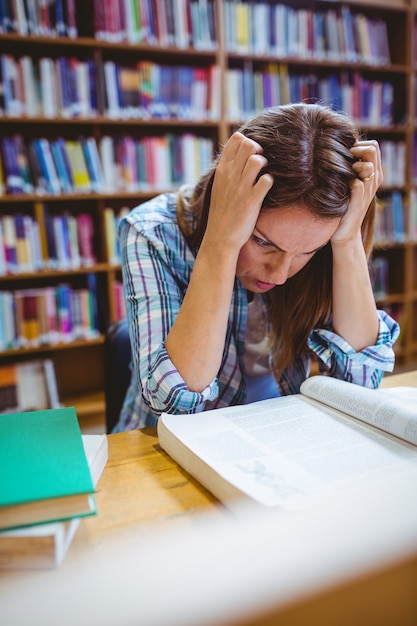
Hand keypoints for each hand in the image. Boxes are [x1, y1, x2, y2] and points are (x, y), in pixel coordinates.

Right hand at [204, 132, 272, 251]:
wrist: (220, 237)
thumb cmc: (222, 212)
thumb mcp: (219, 186)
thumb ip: (228, 169)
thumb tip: (240, 155)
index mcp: (222, 170)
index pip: (236, 139)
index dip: (248, 141)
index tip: (250, 154)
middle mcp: (230, 176)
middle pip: (249, 145)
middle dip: (259, 150)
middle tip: (260, 163)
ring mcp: (240, 188)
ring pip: (257, 160)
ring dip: (265, 164)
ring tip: (262, 175)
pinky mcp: (251, 201)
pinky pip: (266, 181)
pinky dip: (269, 182)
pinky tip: (265, 189)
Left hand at [331, 139, 382, 245]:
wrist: (344, 233)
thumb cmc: (342, 205)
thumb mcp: (347, 182)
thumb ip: (349, 166)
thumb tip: (338, 147)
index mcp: (374, 173)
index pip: (373, 146)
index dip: (357, 145)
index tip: (344, 155)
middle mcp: (374, 180)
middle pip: (372, 150)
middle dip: (356, 150)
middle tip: (342, 162)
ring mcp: (368, 191)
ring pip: (367, 166)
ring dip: (352, 166)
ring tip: (341, 176)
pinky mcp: (358, 203)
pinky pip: (357, 184)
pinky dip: (348, 181)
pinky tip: (338, 186)